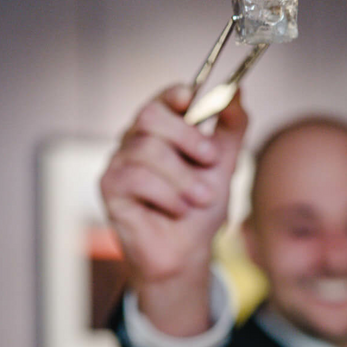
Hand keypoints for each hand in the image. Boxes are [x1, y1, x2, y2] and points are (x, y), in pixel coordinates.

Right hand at [100, 85, 247, 334]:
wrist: (186, 254)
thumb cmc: (199, 211)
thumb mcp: (224, 166)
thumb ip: (231, 129)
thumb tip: (236, 92)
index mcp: (161, 132)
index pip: (161, 100)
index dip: (175, 95)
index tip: (192, 98)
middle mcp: (135, 141)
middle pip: (150, 115)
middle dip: (187, 137)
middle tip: (211, 161)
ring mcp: (119, 163)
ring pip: (148, 150)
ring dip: (183, 177)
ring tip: (199, 199)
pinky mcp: (109, 188)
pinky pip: (137, 177)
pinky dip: (166, 195)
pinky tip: (177, 210)